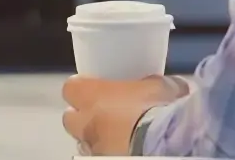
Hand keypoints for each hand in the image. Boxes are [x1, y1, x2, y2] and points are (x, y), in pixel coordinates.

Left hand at [62, 74, 188, 155]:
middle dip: (82, 116)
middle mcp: (88, 124)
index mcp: (94, 96)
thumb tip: (162, 85)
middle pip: (70, 119)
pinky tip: (126, 148)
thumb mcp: (159, 85)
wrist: (165, 144)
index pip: (70, 87)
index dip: (81, 86)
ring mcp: (95, 150)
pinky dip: (109, 151)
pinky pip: (100, 156)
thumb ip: (152, 83)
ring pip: (84, 143)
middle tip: (103, 111)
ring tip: (117, 134)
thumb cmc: (157, 110)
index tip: (92, 84)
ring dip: (96, 137)